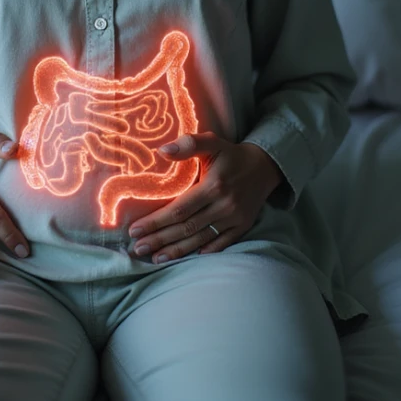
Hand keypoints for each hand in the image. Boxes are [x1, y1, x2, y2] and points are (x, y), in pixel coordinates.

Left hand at [127, 131, 284, 262]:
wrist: (265, 166)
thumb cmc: (231, 154)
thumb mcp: (212, 142)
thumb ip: (189, 144)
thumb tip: (162, 150)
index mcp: (213, 187)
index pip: (179, 210)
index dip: (156, 221)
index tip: (135, 229)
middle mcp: (224, 206)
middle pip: (186, 228)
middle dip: (160, 239)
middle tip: (137, 248)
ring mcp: (234, 219)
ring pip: (200, 239)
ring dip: (176, 250)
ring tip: (155, 257)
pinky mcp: (242, 226)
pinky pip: (221, 243)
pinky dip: (203, 251)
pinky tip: (185, 258)